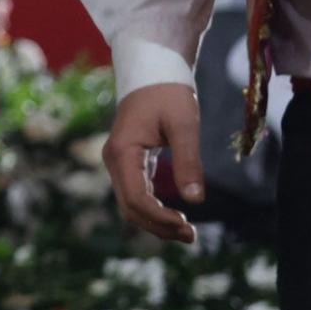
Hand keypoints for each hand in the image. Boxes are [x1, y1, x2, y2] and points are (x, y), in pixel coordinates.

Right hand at [103, 82, 203, 243]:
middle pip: (129, 207)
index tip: (187, 226)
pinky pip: (135, 194)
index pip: (135, 197)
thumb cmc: (168, 94)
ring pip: (130, 204)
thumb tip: (195, 200)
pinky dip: (153, 210)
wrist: (151, 72)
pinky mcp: (127, 163)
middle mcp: (114, 160)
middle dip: (158, 226)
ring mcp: (118, 162)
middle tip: (192, 237)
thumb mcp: (184, 125)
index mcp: (123, 151)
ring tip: (187, 233)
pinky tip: (174, 217)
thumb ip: (188, 161)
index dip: (159, 217)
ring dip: (155, 222)